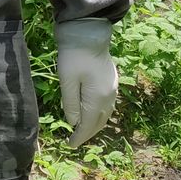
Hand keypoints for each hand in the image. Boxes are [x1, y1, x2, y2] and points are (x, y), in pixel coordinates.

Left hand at [55, 18, 117, 147]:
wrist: (89, 34)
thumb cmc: (74, 56)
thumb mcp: (67, 81)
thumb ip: (71, 104)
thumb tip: (74, 123)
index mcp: (97, 98)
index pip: (87, 125)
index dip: (79, 137)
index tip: (69, 145)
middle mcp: (109, 96)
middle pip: (98, 122)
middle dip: (87, 134)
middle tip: (74, 141)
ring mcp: (113, 88)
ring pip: (105, 115)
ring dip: (94, 125)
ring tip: (82, 131)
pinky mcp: (112, 81)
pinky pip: (107, 106)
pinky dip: (99, 115)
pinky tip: (91, 115)